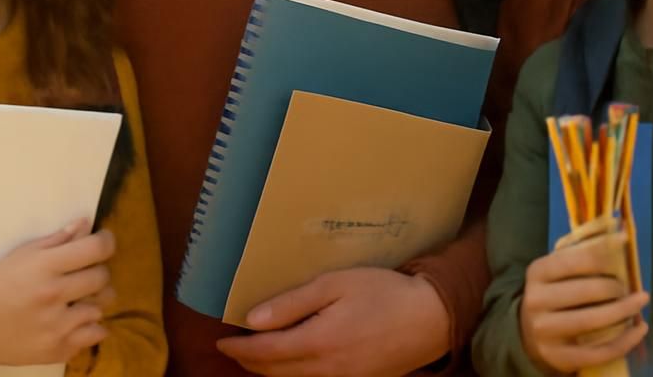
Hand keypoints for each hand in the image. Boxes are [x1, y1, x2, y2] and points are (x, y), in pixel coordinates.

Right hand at [0, 219, 115, 365]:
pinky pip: (95, 335)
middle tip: (88, 273)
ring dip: (94, 301)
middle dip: (99, 271)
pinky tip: (76, 321)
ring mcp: (57, 326)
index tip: (104, 241)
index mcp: (45, 267)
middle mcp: (53, 295)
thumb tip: (86, 223)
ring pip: (101, 308)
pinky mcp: (57, 350)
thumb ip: (57, 239)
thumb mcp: (22, 254)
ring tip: (78, 299)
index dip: (106, 241)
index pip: (94, 249)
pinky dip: (90, 327)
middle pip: (102, 278)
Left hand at [215, 267, 448, 376]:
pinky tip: (292, 361)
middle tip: (233, 346)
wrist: (430, 319)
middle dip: (249, 361)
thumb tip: (253, 320)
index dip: (239, 348)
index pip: (264, 352)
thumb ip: (293, 303)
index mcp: (317, 343)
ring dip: (269, 370)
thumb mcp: (336, 285)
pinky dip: (293, 374)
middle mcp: (325, 370)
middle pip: (274, 372)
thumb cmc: (383, 293)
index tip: (221, 338)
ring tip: (256, 353)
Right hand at [518, 233, 648, 374]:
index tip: (625, 244)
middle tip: (627, 287)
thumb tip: (618, 229)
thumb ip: (583, 247)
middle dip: (617, 287)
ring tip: (640, 302)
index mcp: (537, 273)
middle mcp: (537, 301)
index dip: (605, 251)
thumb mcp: (557, 267)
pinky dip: (626, 340)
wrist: (527, 334)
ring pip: (595, 321)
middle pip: (589, 290)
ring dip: (626, 311)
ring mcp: (546, 332)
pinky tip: (641, 328)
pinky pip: (600, 351)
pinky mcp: (559, 358)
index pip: (576, 259)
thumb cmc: (553, 292)